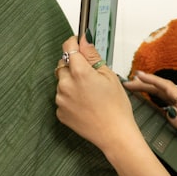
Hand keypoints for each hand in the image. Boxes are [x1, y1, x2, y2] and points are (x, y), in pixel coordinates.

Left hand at [54, 37, 141, 154]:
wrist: (114, 134)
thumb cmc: (116, 107)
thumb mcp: (109, 76)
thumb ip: (93, 57)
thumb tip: (84, 41)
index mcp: (79, 72)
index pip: (69, 47)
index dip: (74, 43)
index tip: (79, 44)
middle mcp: (65, 84)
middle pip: (63, 64)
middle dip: (73, 65)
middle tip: (90, 75)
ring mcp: (60, 99)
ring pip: (62, 82)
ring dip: (71, 82)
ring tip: (89, 94)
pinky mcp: (60, 112)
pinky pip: (62, 98)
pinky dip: (70, 98)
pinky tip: (85, 104)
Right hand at [124, 71, 176, 166]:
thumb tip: (167, 110)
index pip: (167, 88)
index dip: (151, 80)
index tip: (138, 76)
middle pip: (163, 89)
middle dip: (146, 84)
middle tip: (129, 83)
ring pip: (165, 94)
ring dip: (150, 89)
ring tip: (136, 86)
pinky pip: (168, 101)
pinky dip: (157, 97)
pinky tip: (151, 98)